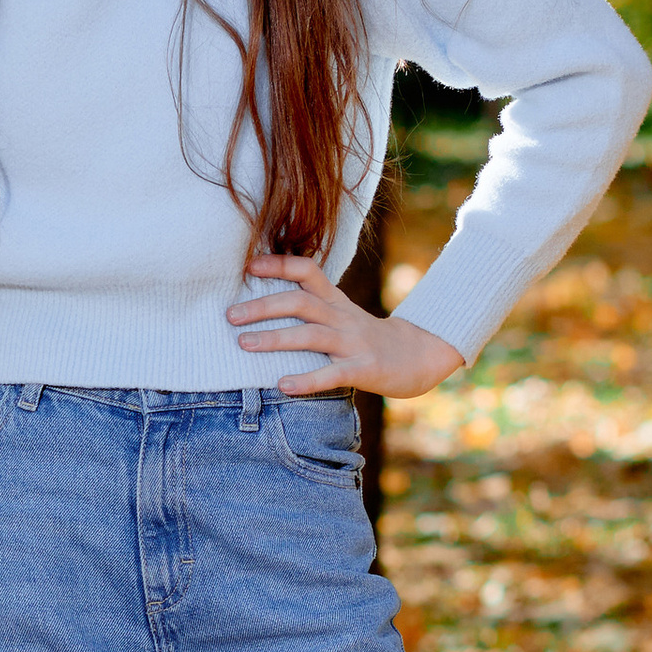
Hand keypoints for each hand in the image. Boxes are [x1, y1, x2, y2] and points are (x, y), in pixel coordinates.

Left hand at [231, 252, 461, 399]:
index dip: (279, 265)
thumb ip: (311, 305)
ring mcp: (354, 342)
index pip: (307, 271)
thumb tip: (263, 301)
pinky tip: (282, 386)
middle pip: (300, 302)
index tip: (248, 266)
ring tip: (244, 343)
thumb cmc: (368, 338)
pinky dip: (307, 381)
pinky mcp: (365, 369)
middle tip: (230, 316)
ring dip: (275, 338)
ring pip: (311, 335)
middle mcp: (342, 317)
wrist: (421, 356)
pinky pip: (333, 374)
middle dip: (263, 306)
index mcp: (336, 300)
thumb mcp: (341, 313)